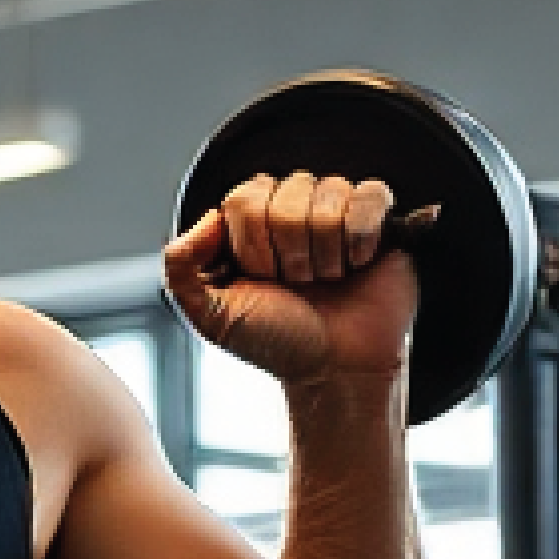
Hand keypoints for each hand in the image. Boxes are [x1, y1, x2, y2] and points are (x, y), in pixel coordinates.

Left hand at [163, 171, 422, 396]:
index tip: (261, 277)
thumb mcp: (212, 317)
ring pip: (330, 191)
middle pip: (290, 191)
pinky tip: (356, 263)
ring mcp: (334, 213)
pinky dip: (361, 234)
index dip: (254, 240)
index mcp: (248, 229)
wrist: (336, 367)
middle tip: (298, 282)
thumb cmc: (277, 342)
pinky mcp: (378, 218)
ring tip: (326, 278)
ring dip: (325, 248)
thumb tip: (191, 231)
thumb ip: (181, 274)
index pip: (245, 197)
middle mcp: (290, 213)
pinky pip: (370, 194)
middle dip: (290, 248)